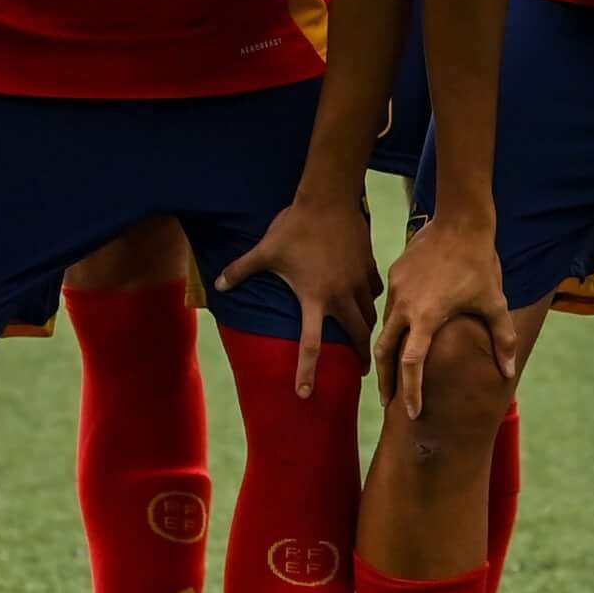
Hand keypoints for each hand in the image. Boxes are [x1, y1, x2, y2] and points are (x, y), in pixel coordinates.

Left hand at [218, 190, 381, 399]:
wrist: (328, 198)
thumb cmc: (294, 227)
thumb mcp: (264, 251)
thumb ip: (240, 270)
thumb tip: (217, 286)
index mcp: (314, 298)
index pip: (311, 345)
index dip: (307, 371)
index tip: (305, 394)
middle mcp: (341, 295)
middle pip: (358, 336)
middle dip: (362, 357)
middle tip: (364, 372)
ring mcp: (359, 280)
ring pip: (371, 314)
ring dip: (369, 329)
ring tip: (368, 338)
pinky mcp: (370, 265)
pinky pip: (376, 290)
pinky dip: (373, 299)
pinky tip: (370, 299)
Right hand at [379, 216, 515, 418]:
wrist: (459, 220)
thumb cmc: (479, 263)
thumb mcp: (494, 303)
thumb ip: (501, 339)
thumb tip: (508, 373)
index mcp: (426, 317)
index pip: (411, 365)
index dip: (411, 391)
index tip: (411, 413)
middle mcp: (404, 306)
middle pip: (384, 352)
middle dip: (385, 380)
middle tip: (388, 403)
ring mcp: (395, 289)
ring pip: (385, 327)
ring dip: (388, 351)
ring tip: (393, 370)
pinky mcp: (393, 275)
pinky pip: (390, 305)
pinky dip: (394, 323)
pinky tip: (404, 328)